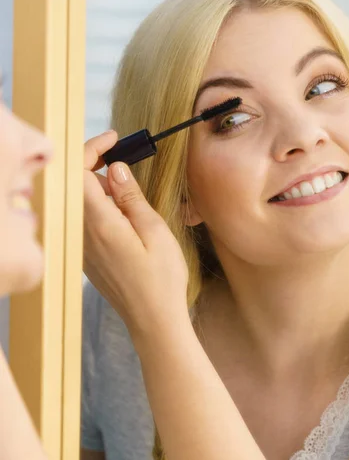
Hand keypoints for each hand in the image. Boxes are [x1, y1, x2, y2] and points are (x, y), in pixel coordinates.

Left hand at [83, 131, 188, 337]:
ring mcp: (83, 246)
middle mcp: (84, 234)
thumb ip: (131, 197)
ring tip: (131, 188)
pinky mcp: (87, 255)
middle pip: (76, 184)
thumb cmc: (161, 280)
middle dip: (96, 163)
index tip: (114, 139)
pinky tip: (124, 212)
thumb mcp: (155, 231)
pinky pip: (86, 219)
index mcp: (100, 224)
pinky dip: (100, 205)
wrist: (153, 320)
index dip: (92, 148)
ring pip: (81, 201)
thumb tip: (115, 168)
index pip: (80, 172)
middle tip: (125, 157)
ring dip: (100, 186)